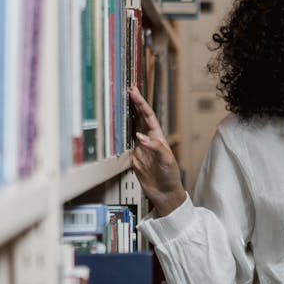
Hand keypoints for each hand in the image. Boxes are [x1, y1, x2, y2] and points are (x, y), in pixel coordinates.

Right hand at [129, 86, 186, 216]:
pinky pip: (123, 142)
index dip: (141, 104)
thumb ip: (155, 148)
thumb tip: (140, 136)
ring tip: (118, 103)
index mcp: (158, 137)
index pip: (148, 116)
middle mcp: (148, 140)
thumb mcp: (167, 161)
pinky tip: (112, 126)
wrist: (164, 193)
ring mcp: (139, 148)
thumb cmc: (170, 176)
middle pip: (139, 118)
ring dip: (125, 116)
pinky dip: (118, 134)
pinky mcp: (133, 157)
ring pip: (130, 127)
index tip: (134, 92)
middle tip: (126, 90)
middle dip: (133, 104)